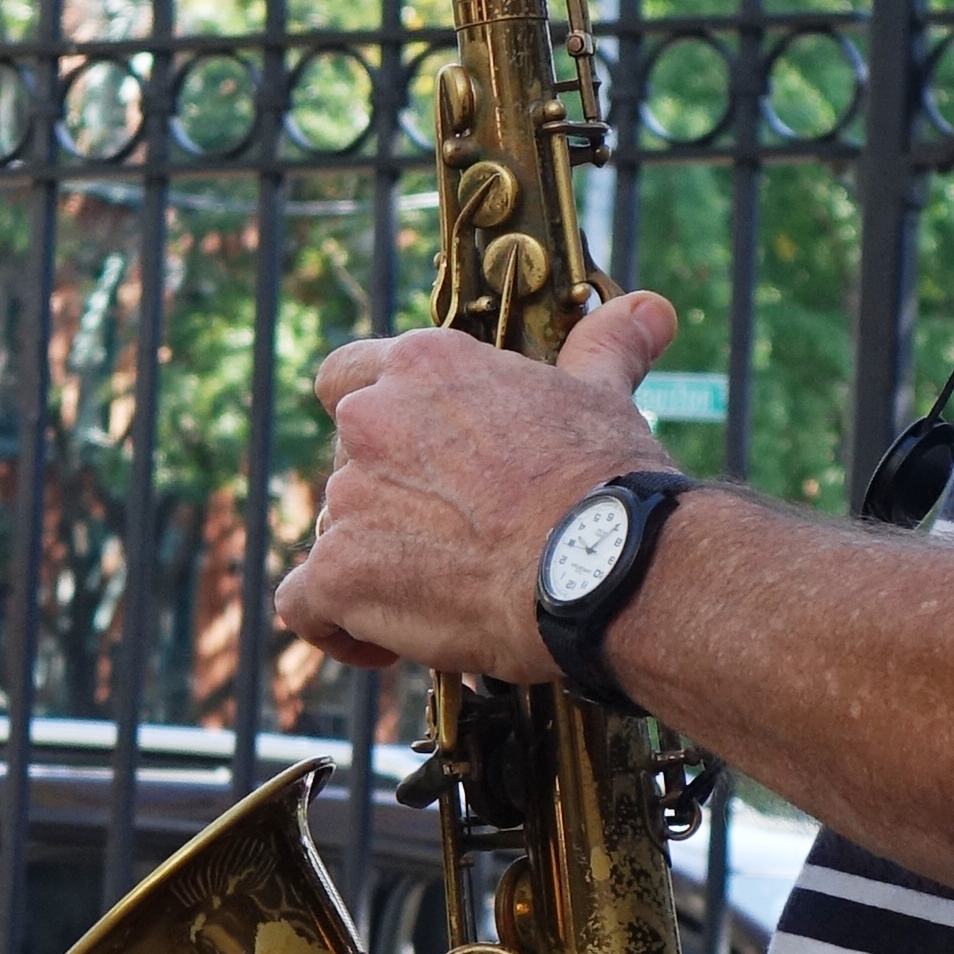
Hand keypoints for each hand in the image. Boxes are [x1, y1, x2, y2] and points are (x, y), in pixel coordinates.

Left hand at [275, 289, 678, 677]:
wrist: (605, 564)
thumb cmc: (607, 481)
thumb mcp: (604, 395)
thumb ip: (605, 347)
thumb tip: (649, 308)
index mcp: (423, 366)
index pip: (344, 379)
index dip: (369, 423)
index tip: (408, 460)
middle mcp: (370, 421)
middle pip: (346, 469)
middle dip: (387, 506)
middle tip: (456, 543)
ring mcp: (349, 499)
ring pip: (335, 537)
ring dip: (376, 567)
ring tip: (448, 597)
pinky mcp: (340, 574)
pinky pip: (303, 606)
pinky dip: (336, 627)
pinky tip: (385, 644)